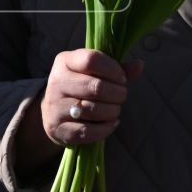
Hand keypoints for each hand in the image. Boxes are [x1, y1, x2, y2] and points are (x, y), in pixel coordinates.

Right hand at [17, 49, 144, 165]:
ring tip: (115, 109)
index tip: (121, 78)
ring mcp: (55, 106)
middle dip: (117, 93)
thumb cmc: (80, 87)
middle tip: (121, 96)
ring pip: (93, 110)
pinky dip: (105, 128)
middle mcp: (56, 82)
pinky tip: (111, 123)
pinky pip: (87, 131)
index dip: (113, 69)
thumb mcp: (93, 72)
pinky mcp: (57, 128)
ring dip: (113, 111)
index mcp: (65, 61)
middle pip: (95, 87)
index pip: (91, 60)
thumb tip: (140, 65)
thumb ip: (116, 69)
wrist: (52, 112)